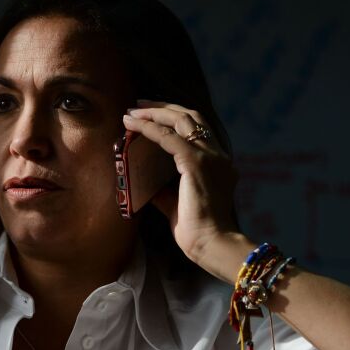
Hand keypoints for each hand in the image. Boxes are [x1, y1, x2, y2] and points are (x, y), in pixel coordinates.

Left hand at [122, 99, 239, 263]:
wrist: (212, 244)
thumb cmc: (197, 230)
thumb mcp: (176, 203)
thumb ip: (163, 188)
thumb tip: (142, 180)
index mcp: (218, 162)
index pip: (197, 129)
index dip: (173, 117)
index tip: (150, 114)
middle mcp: (217, 155)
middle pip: (191, 117)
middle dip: (163, 107)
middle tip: (138, 105)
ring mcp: (210, 157)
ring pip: (181, 120)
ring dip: (153, 113)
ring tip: (132, 112)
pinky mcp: (196, 163)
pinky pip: (169, 137)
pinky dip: (149, 128)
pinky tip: (133, 126)